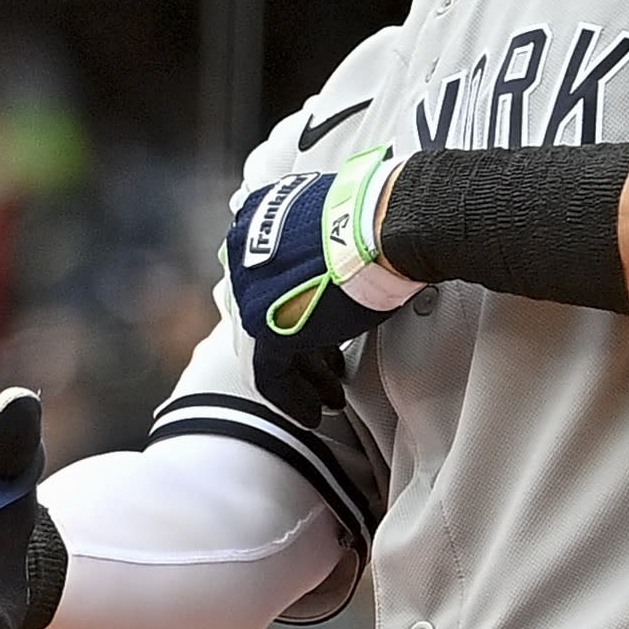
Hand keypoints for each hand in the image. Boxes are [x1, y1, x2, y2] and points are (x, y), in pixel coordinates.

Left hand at [225, 142, 418, 428]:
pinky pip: (271, 375)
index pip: (268, 278)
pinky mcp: (266, 329)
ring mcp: (250, 293)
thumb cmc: (377, 217)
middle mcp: (243, 254)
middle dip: (298, 349)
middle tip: (323, 372)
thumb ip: (318, 241)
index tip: (315, 331)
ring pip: (267, 349)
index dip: (294, 309)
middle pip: (266, 314)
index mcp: (259, 218)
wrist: (384, 225)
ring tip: (326, 397)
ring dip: (301, 378)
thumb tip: (331, 264)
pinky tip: (313, 411)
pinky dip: (293, 397)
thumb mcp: (335, 218)